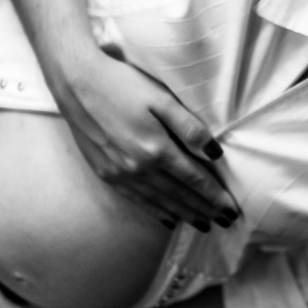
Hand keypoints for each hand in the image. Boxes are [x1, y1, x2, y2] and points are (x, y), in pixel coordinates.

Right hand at [51, 49, 238, 230]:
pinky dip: (155, 211)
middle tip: (225, 223)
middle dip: (205, 210)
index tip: (231, 210)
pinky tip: (167, 218)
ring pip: (159, 202)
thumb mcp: (161, 98)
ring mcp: (120, 174)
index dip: (215, 196)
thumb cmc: (122, 84)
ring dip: (184, 215)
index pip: (195, 180)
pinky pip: (137, 200)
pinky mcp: (106, 174)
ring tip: (202, 225)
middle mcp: (139, 168)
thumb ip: (188, 127)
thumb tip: (214, 153)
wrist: (76, 83)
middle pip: (180, 195)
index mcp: (156, 149)